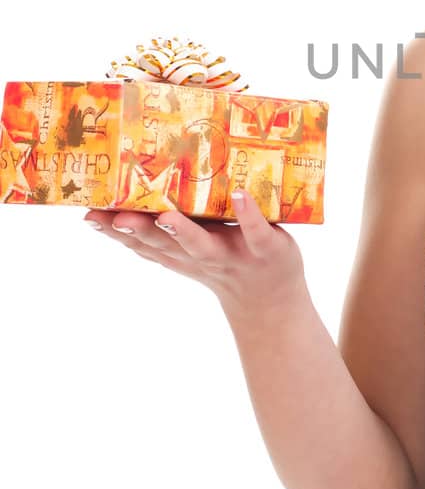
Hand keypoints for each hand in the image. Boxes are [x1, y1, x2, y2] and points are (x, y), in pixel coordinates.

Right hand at [83, 192, 309, 322]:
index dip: (114, 233)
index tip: (89, 216)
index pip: (141, 243)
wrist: (270, 298)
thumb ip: (166, 229)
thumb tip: (137, 189)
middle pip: (164, 245)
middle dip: (139, 231)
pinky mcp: (265, 248)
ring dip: (183, 231)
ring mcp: (232, 254)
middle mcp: (200, 255)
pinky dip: (248, 215)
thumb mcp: (191, 249)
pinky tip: (240, 195)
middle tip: (116, 217)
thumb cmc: (225, 261)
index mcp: (179, 252)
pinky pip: (256, 231)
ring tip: (166, 216)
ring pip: (202, 244)